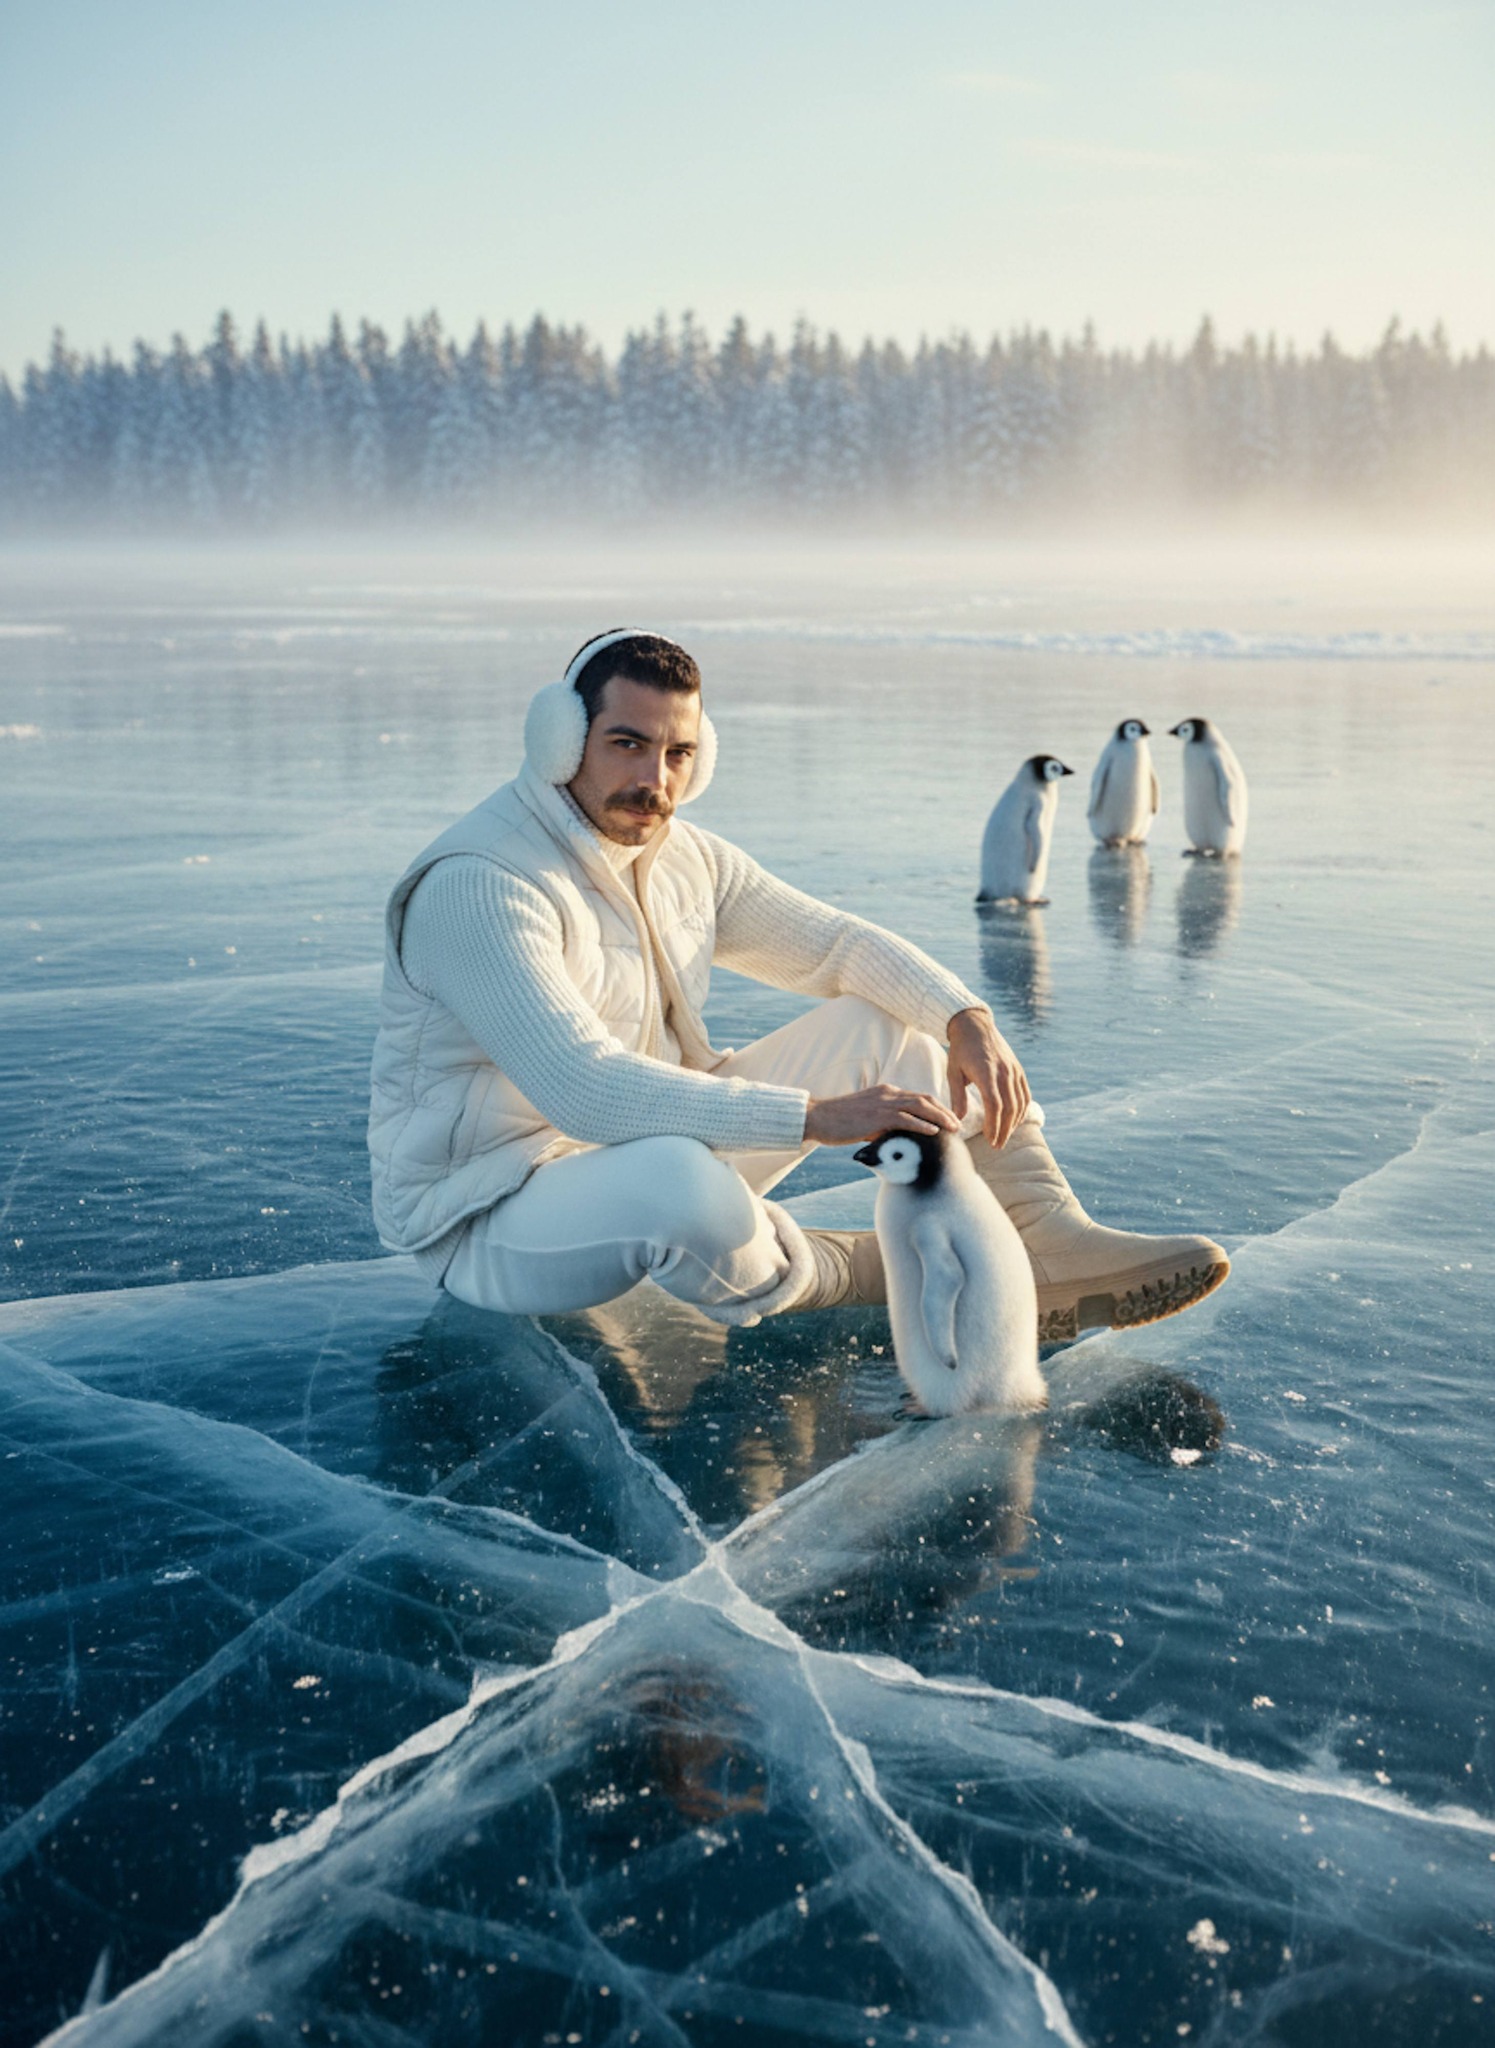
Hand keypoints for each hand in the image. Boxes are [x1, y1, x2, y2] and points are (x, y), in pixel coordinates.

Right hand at [804, 1085, 960, 1146]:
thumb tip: (896, 1137)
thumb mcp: (866, 1118)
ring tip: (954, 1129)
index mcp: (886, 1091)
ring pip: (920, 1106)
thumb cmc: (839, 1121)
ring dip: (940, 1117)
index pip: (918, 1096)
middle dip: (944, 1111)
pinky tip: (934, 1132)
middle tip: (958, 1124)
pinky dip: (922, 1124)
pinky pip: (905, 1119)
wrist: (818, 1117)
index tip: (948, 1118)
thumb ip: (883, 1123)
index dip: (936, 1107)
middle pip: (925, 1099)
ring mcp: (883, 1103)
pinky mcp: (877, 1116)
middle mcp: (888, 1093)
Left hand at [946, 1006, 1030, 1148]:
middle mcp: (1004, 1072)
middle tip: (997, 1145)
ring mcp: (1014, 1070)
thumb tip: (957, 1121)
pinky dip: (1022, 1110)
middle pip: (1009, 1108)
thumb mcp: (953, 1072)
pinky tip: (1015, 1121)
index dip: (993, 1125)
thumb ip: (957, 1097)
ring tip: (1004, 1137)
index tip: (989, 1139)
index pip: (994, 1105)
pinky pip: (1025, 1094)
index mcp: (986, 1073)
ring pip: (1019, 1103)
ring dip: (1014, 1123)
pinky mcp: (1018, 1070)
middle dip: (1004, 1130)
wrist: (974, 1025)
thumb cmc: (960, 1050)